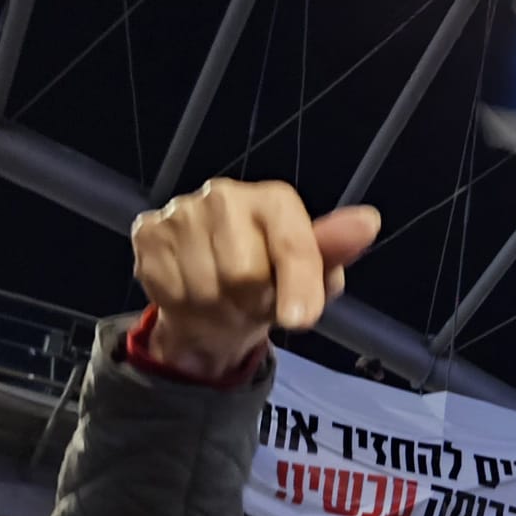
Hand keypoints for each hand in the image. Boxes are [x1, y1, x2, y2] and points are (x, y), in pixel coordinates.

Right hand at [131, 179, 379, 379]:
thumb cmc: (276, 284)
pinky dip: (184, 306)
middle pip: (243, 274)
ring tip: (226, 300)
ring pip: (204, 288)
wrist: (218, 298)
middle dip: (254, 302)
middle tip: (254, 301)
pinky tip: (194, 291)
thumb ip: (334, 251)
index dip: (298, 286)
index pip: (291, 244)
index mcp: (273, 200)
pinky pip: (168, 289)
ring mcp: (181, 211)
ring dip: (219, 310)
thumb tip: (368, 221)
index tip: (300, 321)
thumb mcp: (315, 275)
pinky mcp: (147, 233)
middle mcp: (224, 195)